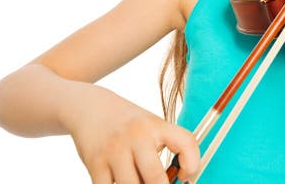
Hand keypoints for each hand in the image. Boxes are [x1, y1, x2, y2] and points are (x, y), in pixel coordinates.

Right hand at [64, 84, 198, 183]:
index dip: (193, 165)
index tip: (185, 175)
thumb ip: (166, 148)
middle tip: (160, 183)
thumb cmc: (129, 124)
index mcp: (156, 126)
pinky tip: (119, 180)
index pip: (186, 143)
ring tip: (137, 179)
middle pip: (156, 178)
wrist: (91, 107)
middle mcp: (137, 136)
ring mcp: (114, 150)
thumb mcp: (151, 127)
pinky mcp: (95, 163)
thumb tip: (176, 179)